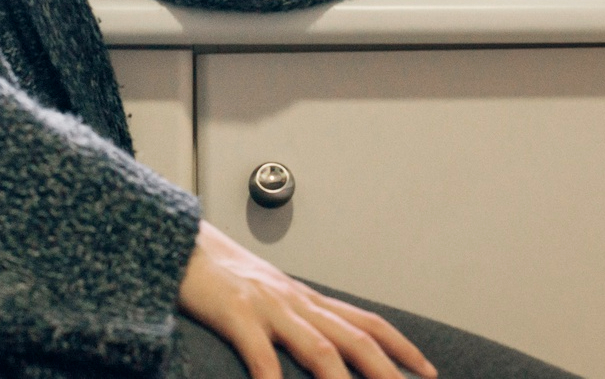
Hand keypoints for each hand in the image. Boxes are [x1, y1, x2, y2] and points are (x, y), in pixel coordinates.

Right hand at [177, 220, 434, 378]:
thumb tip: (323, 347)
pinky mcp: (235, 312)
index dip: (401, 347)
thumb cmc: (218, 275)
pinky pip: (261, 352)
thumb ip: (294, 316)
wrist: (176, 240)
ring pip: (320, 348)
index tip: (427, 371)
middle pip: (354, 338)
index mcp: (304, 298)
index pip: (366, 322)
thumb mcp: (265, 294)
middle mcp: (294, 300)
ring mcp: (267, 305)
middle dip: (388, 370)